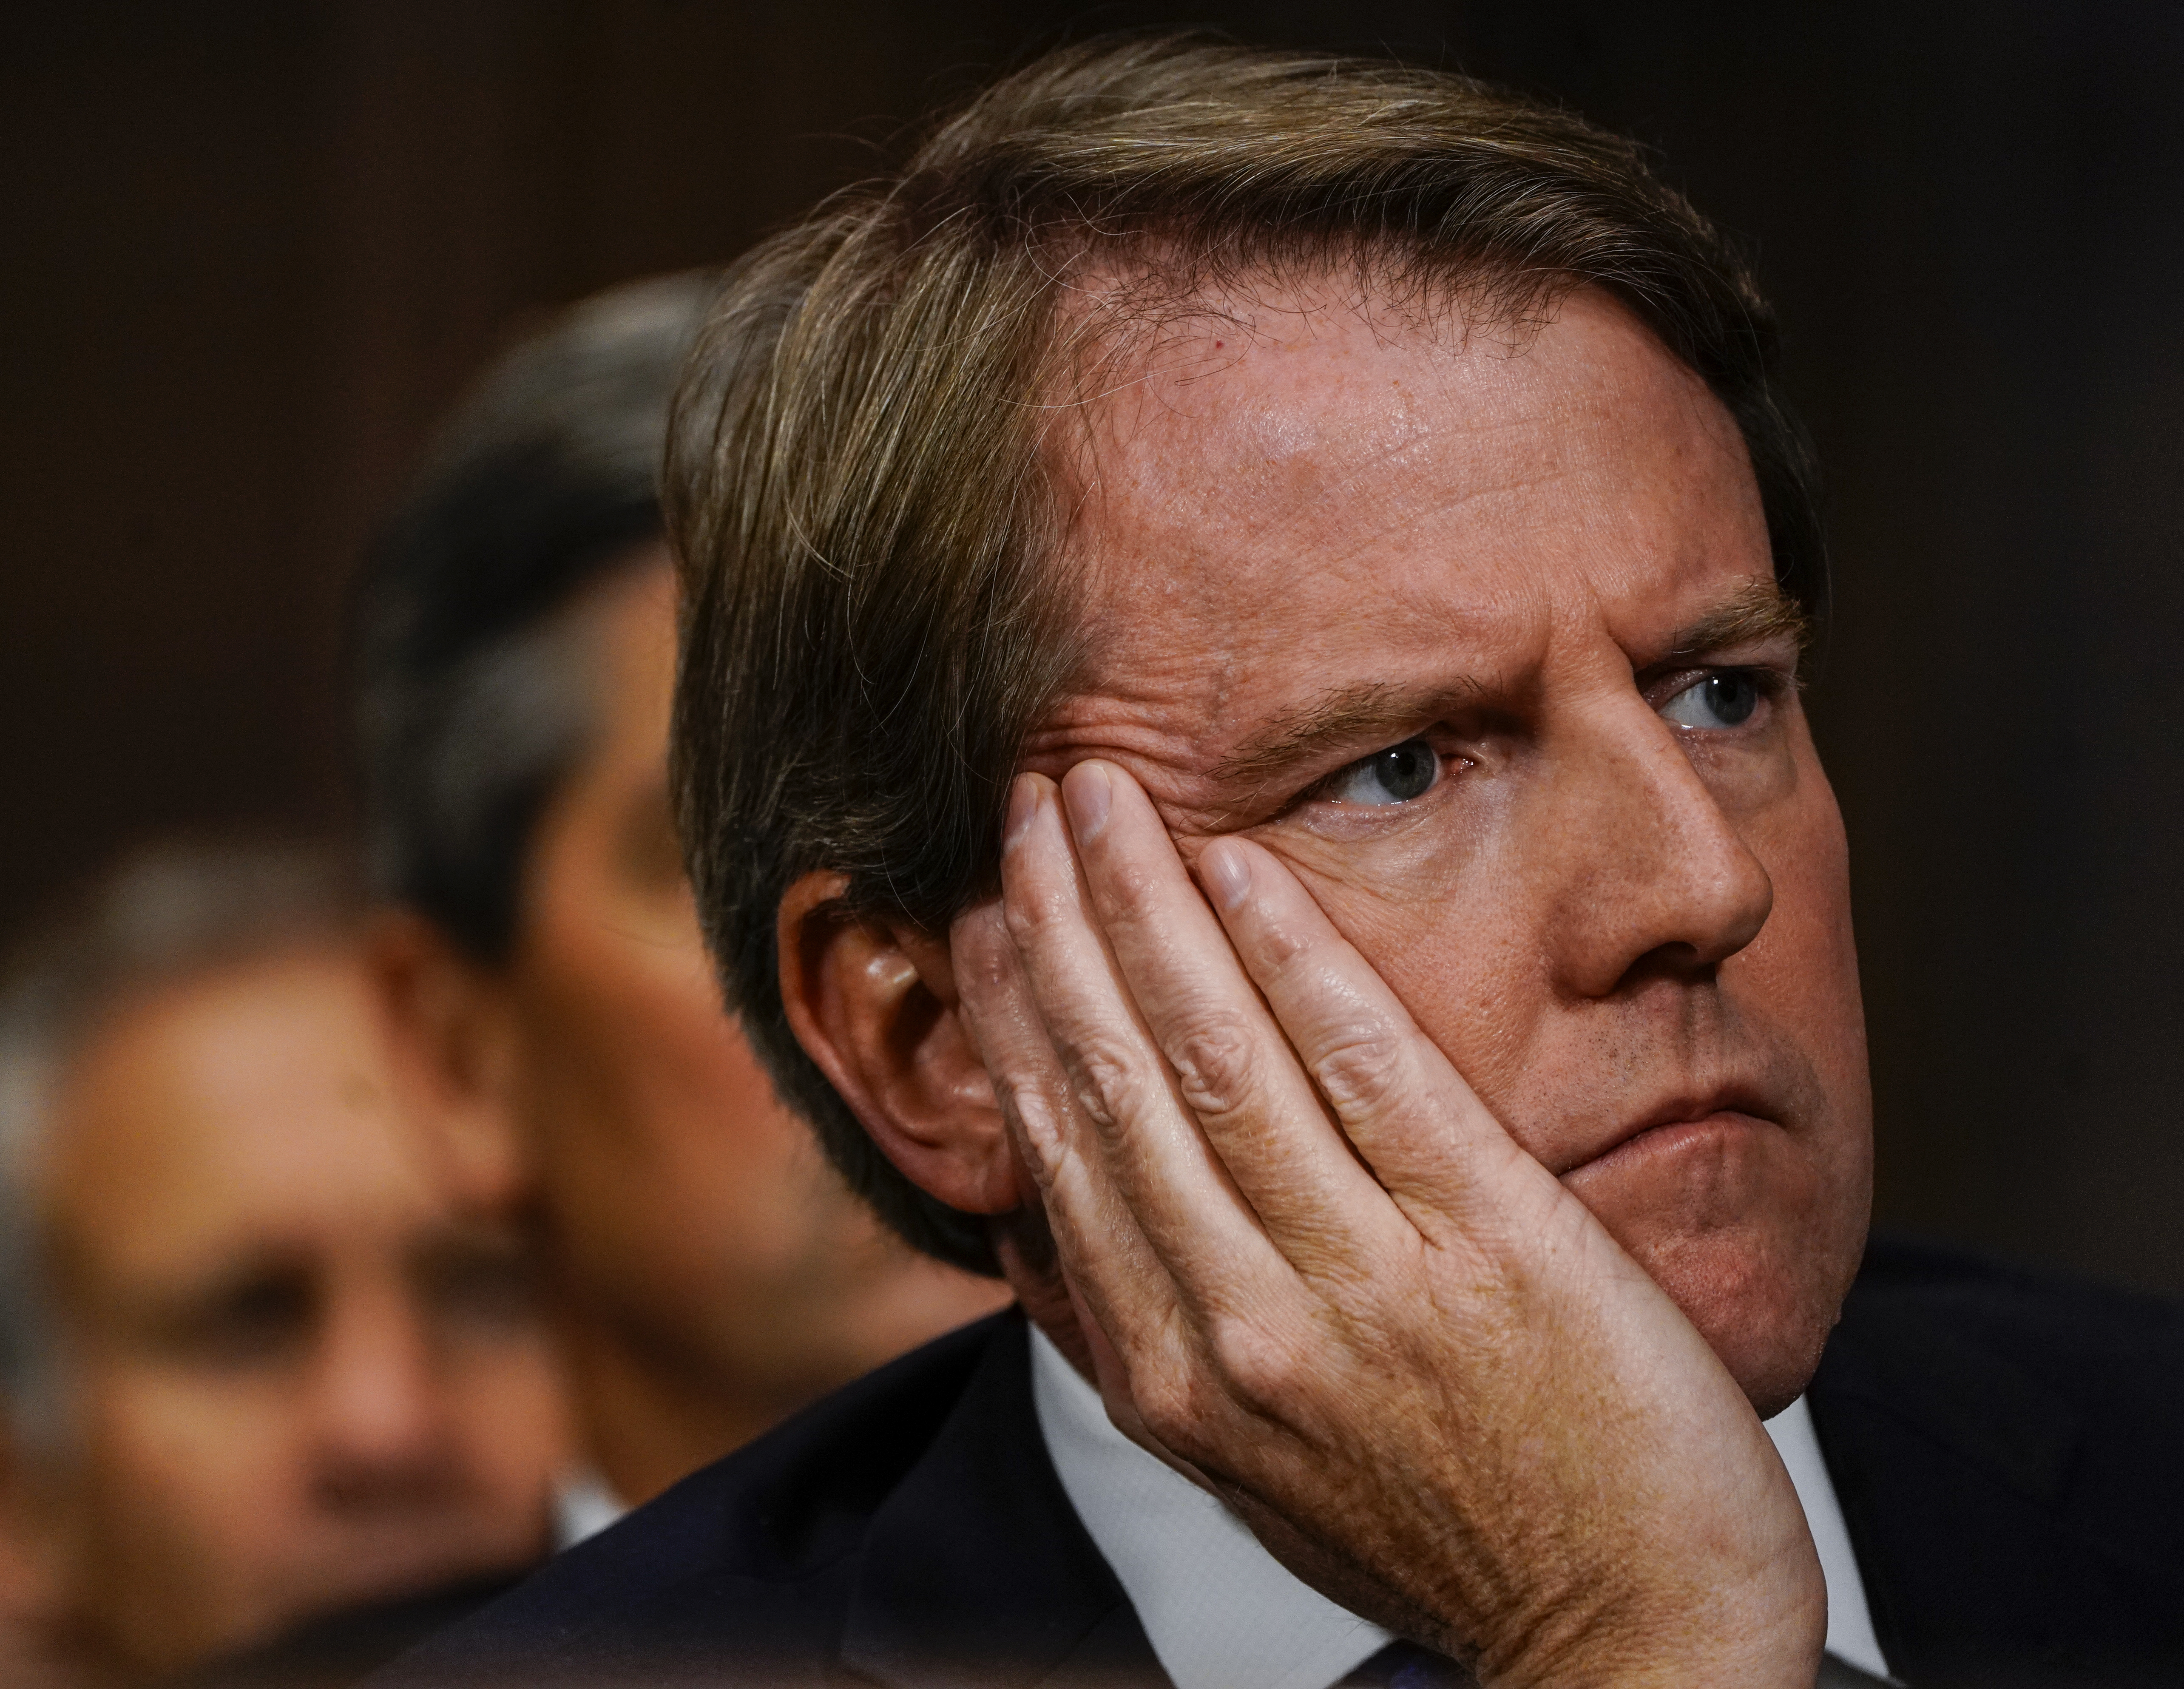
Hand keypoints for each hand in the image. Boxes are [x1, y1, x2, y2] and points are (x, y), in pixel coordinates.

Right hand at [950, 761, 1823, 1687]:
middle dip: (1059, 929)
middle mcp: (1245, 1333)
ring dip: (1145, 910)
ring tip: (1101, 804)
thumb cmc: (1448, 1536)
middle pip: (1120, 1085)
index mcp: (1179, 1384)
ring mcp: (1367, 1287)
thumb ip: (1161, 1344)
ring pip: (1216, 1059)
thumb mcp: (1258, 1471)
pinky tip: (1243, 867)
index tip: (988, 920)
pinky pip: (1368, 1070)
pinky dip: (1293, 957)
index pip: (1064, 1158)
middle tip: (1030, 810)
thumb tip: (1056, 1231)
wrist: (1637, 1636)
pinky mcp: (1493, 1244)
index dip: (1014, 1019)